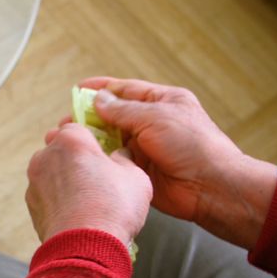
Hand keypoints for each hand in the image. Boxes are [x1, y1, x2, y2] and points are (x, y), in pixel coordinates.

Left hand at [26, 122, 152, 248]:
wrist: (85, 248)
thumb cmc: (113, 208)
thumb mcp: (135, 177)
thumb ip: (125, 159)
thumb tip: (119, 157)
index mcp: (71, 141)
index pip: (77, 126)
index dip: (91, 137)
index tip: (101, 147)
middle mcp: (46, 156)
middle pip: (59, 147)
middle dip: (74, 155)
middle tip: (95, 171)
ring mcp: (35, 181)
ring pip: (50, 171)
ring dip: (64, 177)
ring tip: (86, 196)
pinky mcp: (31, 205)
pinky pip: (46, 194)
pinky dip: (57, 198)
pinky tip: (75, 211)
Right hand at [79, 77, 276, 249]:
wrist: (211, 187)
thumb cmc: (192, 145)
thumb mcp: (155, 117)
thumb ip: (123, 110)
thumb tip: (98, 100)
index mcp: (163, 102)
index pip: (126, 91)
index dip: (102, 89)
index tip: (78, 89)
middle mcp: (153, 123)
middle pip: (114, 116)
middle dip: (89, 118)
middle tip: (65, 123)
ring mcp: (146, 148)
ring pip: (111, 140)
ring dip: (91, 140)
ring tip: (66, 140)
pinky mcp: (140, 171)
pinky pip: (114, 162)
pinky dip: (99, 160)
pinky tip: (82, 159)